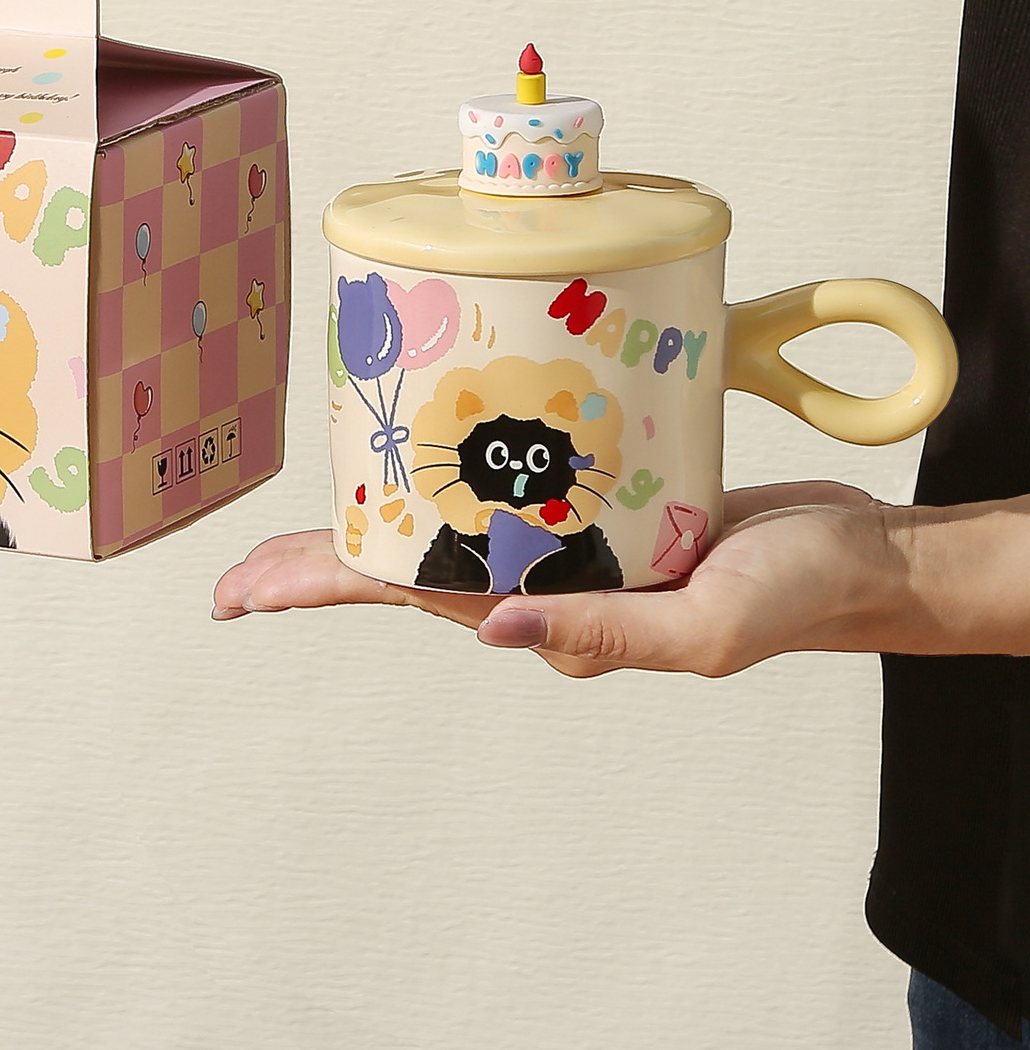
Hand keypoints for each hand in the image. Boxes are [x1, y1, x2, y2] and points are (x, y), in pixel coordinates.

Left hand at [212, 482, 906, 677]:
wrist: (862, 558)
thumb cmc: (799, 596)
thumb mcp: (711, 626)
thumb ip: (608, 636)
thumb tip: (496, 631)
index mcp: (559, 619)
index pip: (413, 597)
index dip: (322, 585)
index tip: (244, 593)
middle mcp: (549, 586)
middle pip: (410, 567)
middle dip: (319, 567)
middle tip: (236, 575)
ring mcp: (572, 548)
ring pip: (452, 531)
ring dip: (379, 520)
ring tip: (303, 523)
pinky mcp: (604, 506)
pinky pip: (513, 493)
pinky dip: (460, 476)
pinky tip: (428, 461)